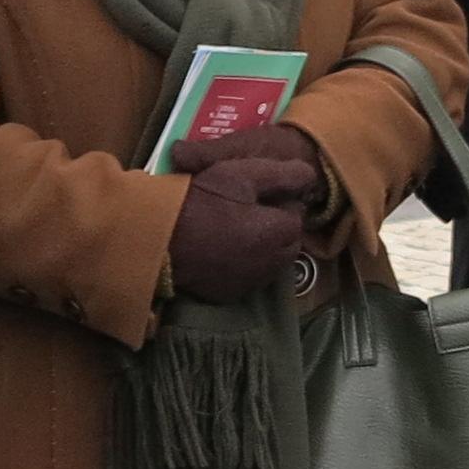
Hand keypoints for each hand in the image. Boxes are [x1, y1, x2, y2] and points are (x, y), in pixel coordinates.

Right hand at [170, 124, 324, 302]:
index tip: (256, 193)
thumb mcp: (241, 174)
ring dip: (261, 246)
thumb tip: (311, 175)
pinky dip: (243, 264)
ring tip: (233, 227)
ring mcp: (251, 282)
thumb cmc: (200, 200)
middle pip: (287, 241)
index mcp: (278, 232)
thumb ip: (282, 174)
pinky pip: (248, 277)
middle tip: (245, 209)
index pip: (297, 216)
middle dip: (274, 226)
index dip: (279, 201)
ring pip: (270, 261)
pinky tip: (222, 249)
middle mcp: (272, 263)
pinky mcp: (230, 294)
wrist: (157, 237)